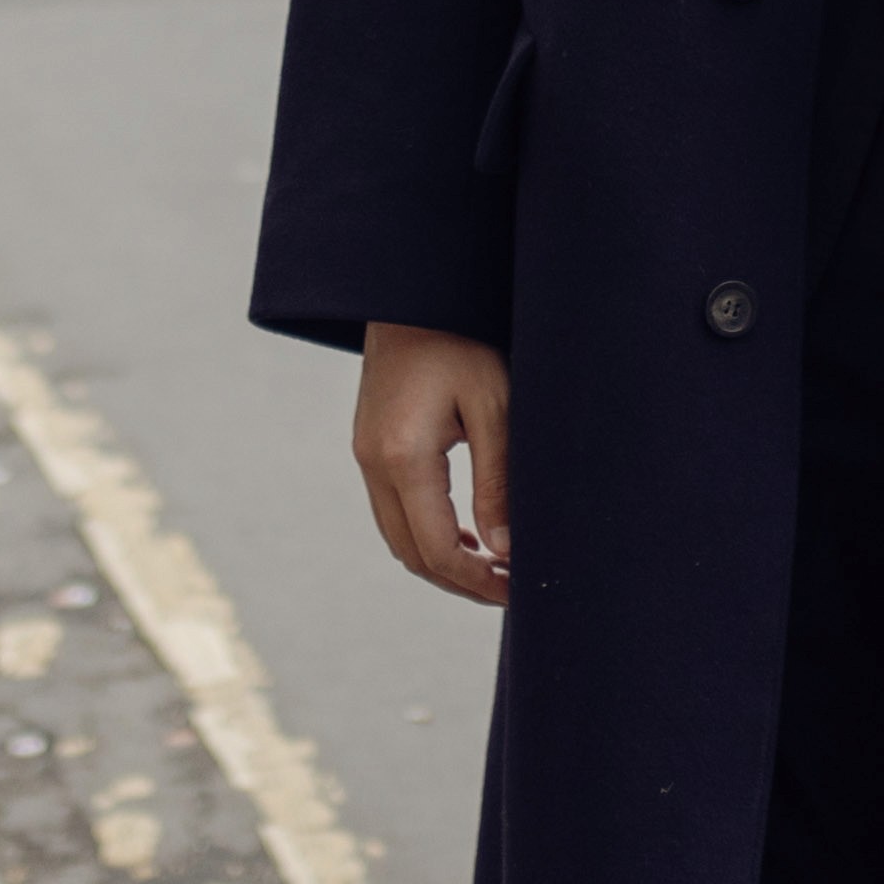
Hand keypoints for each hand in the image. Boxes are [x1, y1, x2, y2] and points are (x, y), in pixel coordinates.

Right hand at [353, 324, 511, 606]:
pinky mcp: (370, 446)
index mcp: (403, 457)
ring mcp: (365, 456)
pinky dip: (427, 534)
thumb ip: (498, 480)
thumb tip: (504, 549)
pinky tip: (466, 534)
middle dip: (460, 582)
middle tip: (511, 590)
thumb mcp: (494, 404)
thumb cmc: (462, 339)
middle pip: (412, 553)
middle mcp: (373, 463)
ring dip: (442, 561)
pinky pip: (393, 511)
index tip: (518, 590)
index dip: (476, 581)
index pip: (436, 549)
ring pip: (398, 537)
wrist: (413, 293)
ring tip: (494, 568)